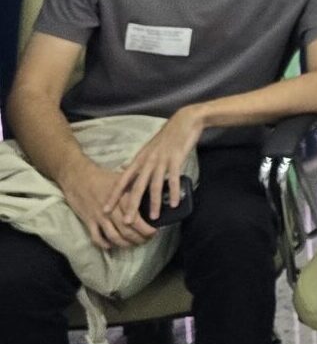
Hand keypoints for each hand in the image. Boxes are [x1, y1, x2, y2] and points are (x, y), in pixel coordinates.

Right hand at [64, 160, 150, 250]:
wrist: (78, 176)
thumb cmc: (103, 177)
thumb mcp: (124, 178)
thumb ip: (138, 186)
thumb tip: (156, 192)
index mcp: (123, 199)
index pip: (137, 219)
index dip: (147, 229)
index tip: (154, 232)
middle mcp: (112, 210)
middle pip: (128, 231)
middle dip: (139, 239)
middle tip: (146, 240)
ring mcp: (99, 216)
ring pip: (114, 237)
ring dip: (125, 244)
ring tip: (133, 244)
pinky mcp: (88, 220)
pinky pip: (96, 237)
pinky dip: (104, 244)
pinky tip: (112, 245)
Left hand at [106, 106, 202, 224]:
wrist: (184, 121)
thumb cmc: (168, 136)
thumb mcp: (150, 149)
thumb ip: (142, 162)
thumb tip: (132, 173)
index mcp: (140, 160)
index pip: (123, 181)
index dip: (114, 195)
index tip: (105, 209)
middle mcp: (147, 161)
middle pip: (136, 187)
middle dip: (130, 205)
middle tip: (126, 221)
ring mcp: (161, 160)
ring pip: (155, 185)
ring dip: (154, 203)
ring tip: (153, 218)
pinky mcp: (175, 159)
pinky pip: (173, 179)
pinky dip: (174, 192)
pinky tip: (174, 204)